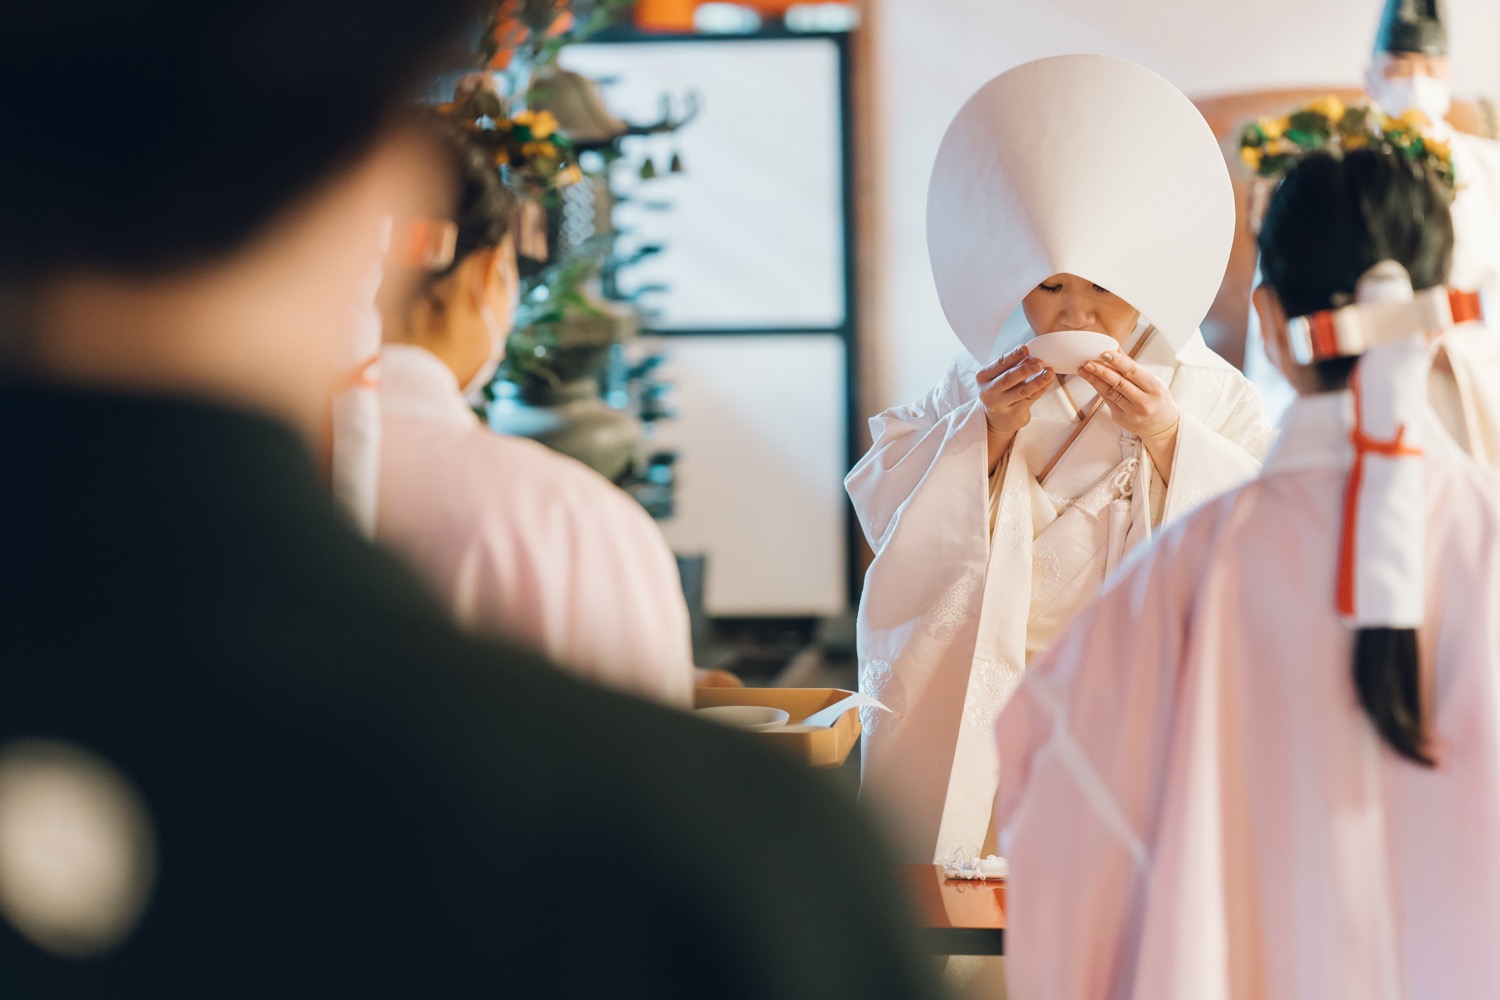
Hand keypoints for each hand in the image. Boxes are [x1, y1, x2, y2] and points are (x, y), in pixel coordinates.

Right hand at [978, 345, 1052, 470]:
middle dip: (1025, 369)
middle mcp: (989, 392)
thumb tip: (1031, 353)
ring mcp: (1001, 405)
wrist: (996, 419)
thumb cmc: (1000, 390)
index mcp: (983, 377)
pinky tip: (1048, 381)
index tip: (1024, 348)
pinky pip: (1031, 399)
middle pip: (1008, 379)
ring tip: (1049, 372)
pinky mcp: (1014, 414)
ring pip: (1022, 391)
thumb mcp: (999, 376)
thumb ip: (1012, 365)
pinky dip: (1041, 388)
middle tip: (1039, 362)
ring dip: (1037, 380)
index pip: (999, 364)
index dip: (1012, 356)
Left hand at [1077, 350, 1179, 476]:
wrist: (1162, 426)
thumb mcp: (1152, 381)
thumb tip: (1115, 349)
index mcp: (1155, 389)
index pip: (1133, 372)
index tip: (1104, 353)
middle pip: (1118, 383)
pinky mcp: (1120, 419)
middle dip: (1102, 371)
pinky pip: (1107, 401)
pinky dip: (1098, 388)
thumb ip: (1132, 366)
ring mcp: (1131, 413)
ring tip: (1084, 369)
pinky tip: (1091, 379)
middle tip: (1089, 361)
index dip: (1117, 362)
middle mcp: (1144, 402)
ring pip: (1109, 392)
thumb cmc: (1157, 399)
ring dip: (1094, 379)